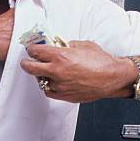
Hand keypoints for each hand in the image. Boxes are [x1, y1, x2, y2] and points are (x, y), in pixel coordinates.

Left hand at [20, 40, 136, 101]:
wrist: (113, 78)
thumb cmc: (102, 62)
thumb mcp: (83, 45)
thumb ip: (68, 45)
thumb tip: (60, 45)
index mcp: (60, 57)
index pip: (35, 51)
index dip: (32, 49)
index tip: (32, 49)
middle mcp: (57, 72)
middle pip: (30, 67)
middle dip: (26, 63)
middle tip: (27, 61)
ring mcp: (60, 85)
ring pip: (40, 80)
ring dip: (40, 75)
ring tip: (45, 71)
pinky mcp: (64, 96)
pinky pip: (49, 91)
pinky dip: (48, 86)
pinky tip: (52, 81)